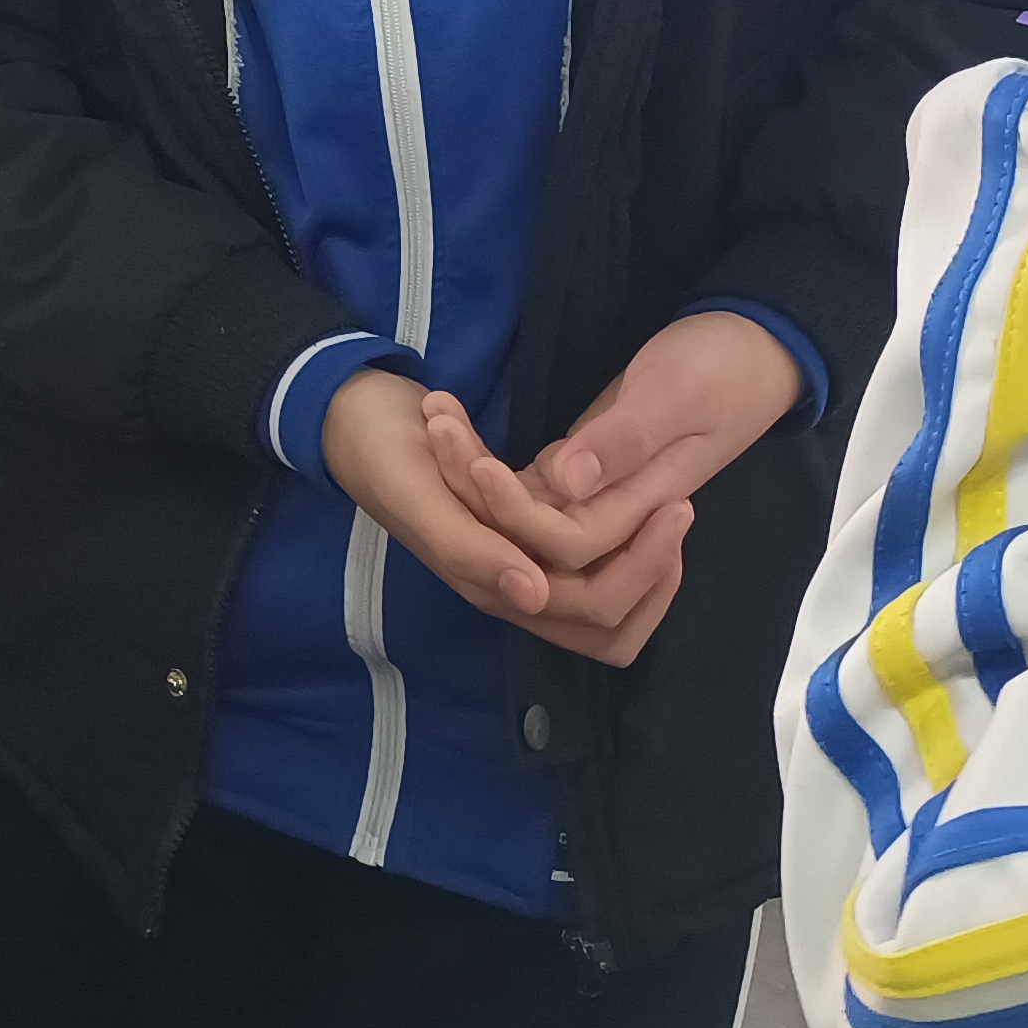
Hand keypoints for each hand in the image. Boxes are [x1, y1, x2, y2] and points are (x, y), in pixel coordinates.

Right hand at [319, 370, 686, 665]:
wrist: (351, 411)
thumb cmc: (382, 448)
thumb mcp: (420, 492)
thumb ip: (469, 547)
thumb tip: (534, 596)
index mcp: (485, 580)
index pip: (591, 610)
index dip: (639, 570)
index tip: (668, 505)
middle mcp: (505, 582)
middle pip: (606, 616)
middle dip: (649, 565)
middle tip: (676, 503)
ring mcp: (512, 559)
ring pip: (601, 592)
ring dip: (637, 556)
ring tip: (663, 504)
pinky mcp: (516, 532)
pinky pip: (583, 558)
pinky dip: (616, 534)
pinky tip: (632, 495)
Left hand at [415, 312, 806, 664]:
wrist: (752, 350)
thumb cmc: (720, 367)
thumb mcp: (674, 392)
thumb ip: (624, 439)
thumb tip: (564, 482)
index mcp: (647, 504)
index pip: (570, 547)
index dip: (517, 517)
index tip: (479, 462)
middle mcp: (620, 517)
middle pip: (543, 562)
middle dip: (480, 508)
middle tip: (439, 431)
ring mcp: (601, 500)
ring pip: (528, 535)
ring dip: (475, 488)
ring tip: (438, 422)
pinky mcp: (584, 476)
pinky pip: (529, 504)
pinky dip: (488, 477)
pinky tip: (452, 432)